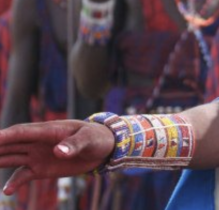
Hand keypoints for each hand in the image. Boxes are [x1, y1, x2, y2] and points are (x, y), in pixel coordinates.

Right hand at [0, 121, 114, 194]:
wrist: (104, 148)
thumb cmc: (97, 137)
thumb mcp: (89, 139)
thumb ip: (74, 145)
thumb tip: (59, 152)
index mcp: (47, 131)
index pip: (19, 132)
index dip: (3, 136)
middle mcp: (36, 142)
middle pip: (8, 144)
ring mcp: (36, 155)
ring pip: (9, 158)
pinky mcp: (40, 168)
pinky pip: (22, 175)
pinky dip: (13, 182)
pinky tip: (6, 191)